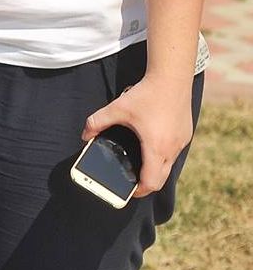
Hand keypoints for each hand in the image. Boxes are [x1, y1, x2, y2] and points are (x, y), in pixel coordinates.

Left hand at [82, 74, 194, 196]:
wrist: (173, 77)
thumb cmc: (147, 94)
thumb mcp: (117, 108)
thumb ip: (97, 122)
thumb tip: (84, 135)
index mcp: (156, 147)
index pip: (152, 182)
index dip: (139, 191)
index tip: (129, 192)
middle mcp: (172, 148)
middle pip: (161, 178)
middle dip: (146, 184)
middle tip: (131, 183)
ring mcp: (182, 142)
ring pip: (169, 165)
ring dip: (155, 169)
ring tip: (138, 165)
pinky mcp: (185, 134)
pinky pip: (174, 152)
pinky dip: (162, 156)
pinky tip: (149, 147)